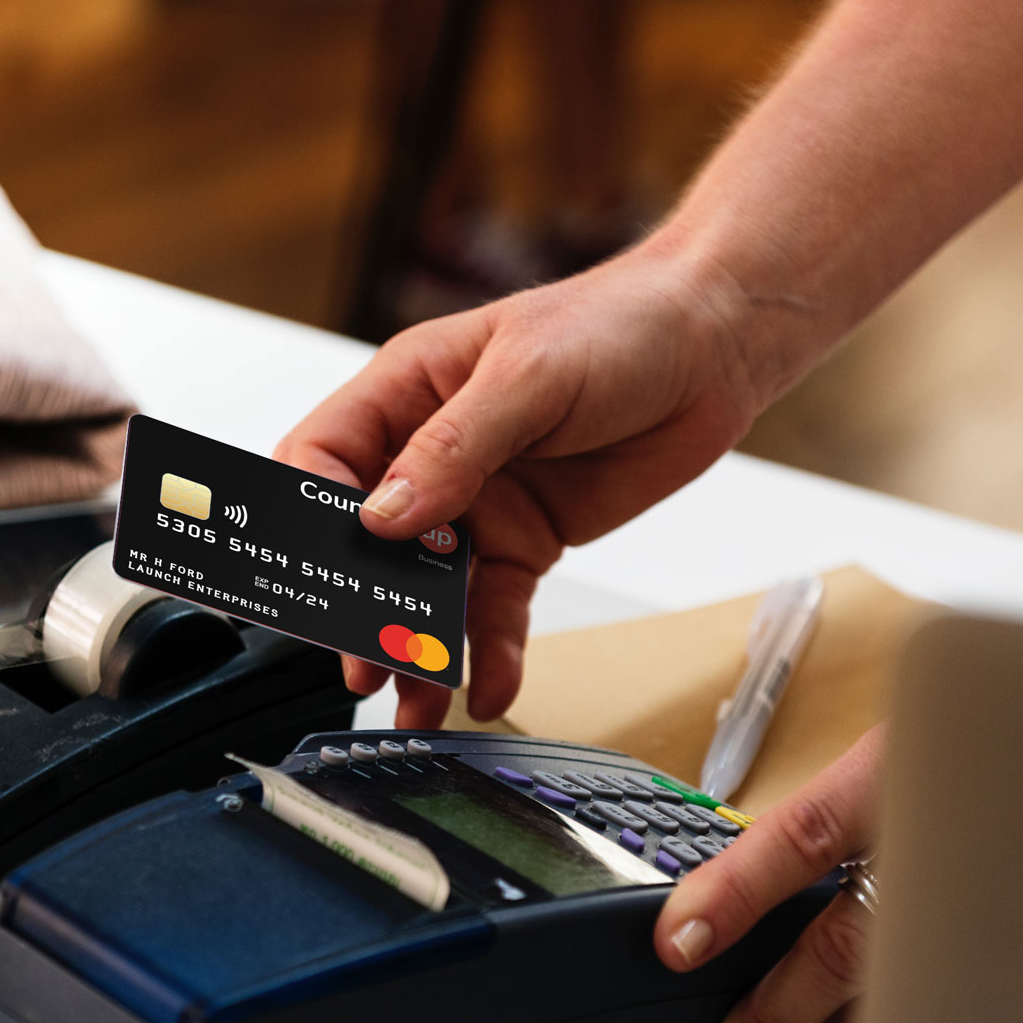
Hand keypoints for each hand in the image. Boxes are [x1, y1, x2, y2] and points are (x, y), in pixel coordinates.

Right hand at [275, 246, 765, 728]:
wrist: (714, 347)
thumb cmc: (618, 324)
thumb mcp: (526, 375)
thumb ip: (452, 448)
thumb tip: (382, 516)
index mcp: (406, 391)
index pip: (323, 458)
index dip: (308, 517)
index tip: (318, 573)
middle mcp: (430, 452)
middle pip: (367, 541)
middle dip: (360, 604)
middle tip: (361, 659)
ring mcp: (478, 502)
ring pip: (427, 588)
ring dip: (419, 644)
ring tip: (414, 698)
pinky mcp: (526, 541)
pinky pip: (497, 608)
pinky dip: (492, 652)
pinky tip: (488, 687)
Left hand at [651, 467, 1022, 1022]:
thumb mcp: (937, 702)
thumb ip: (866, 778)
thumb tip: (779, 853)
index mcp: (916, 760)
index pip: (805, 836)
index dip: (736, 891)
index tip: (679, 938)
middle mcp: (955, 825)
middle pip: (847, 943)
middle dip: (772, 1015)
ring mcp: (1006, 876)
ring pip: (904, 981)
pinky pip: (968, 985)